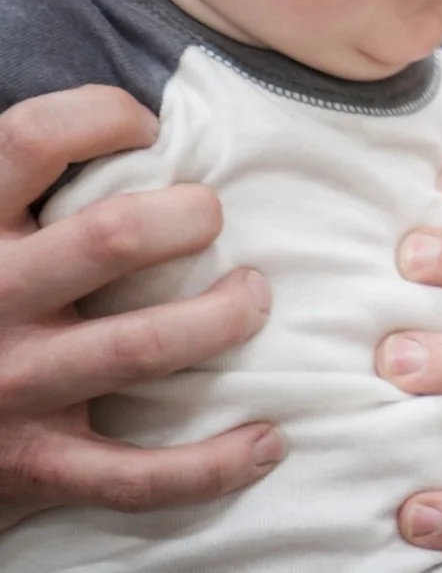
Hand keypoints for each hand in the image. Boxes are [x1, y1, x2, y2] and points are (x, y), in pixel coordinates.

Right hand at [0, 86, 280, 529]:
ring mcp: (16, 388)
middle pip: (113, 236)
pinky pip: (133, 475)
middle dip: (189, 217)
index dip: (104, 117)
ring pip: (142, 346)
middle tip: (212, 219)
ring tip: (254, 298)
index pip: (35, 138)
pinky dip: (210, 466)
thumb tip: (143, 125)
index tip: (149, 131)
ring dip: (220, 319)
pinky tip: (266, 441)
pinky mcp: (36, 467)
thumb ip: (26, 183)